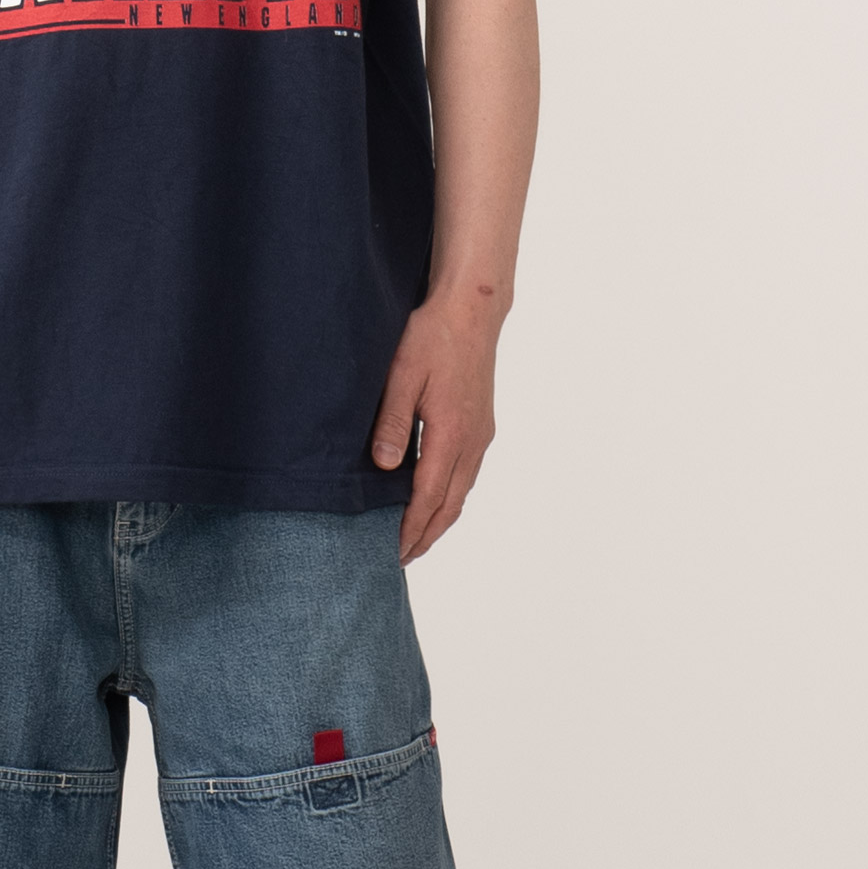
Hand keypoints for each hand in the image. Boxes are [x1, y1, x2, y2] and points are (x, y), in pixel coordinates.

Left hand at [370, 294, 499, 565]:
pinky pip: (467, 475)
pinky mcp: (482, 425)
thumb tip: (385, 467)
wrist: (473, 310)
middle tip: (401, 558)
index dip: (411, 528)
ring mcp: (481, 434)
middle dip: (426, 535)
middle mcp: (472, 441)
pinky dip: (450, 497)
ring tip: (416, 539)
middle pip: (450, 505)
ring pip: (461, 492)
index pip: (429, 496)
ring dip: (439, 520)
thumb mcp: (401, 376)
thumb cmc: (433, 337)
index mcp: (452, 434)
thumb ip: (392, 423)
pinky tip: (435, 499)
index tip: (394, 552)